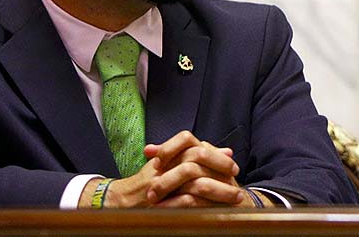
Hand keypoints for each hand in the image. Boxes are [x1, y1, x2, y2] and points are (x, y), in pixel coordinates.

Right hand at [81, 130, 249, 207]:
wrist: (121, 202)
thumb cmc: (150, 182)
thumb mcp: (173, 164)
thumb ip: (199, 155)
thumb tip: (228, 151)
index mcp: (169, 155)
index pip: (196, 146)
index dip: (217, 156)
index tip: (233, 166)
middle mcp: (165, 165)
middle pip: (199, 160)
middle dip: (222, 171)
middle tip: (237, 181)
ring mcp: (162, 183)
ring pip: (197, 181)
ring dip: (219, 191)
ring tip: (235, 199)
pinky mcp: (160, 202)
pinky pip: (186, 202)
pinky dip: (204, 206)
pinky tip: (218, 211)